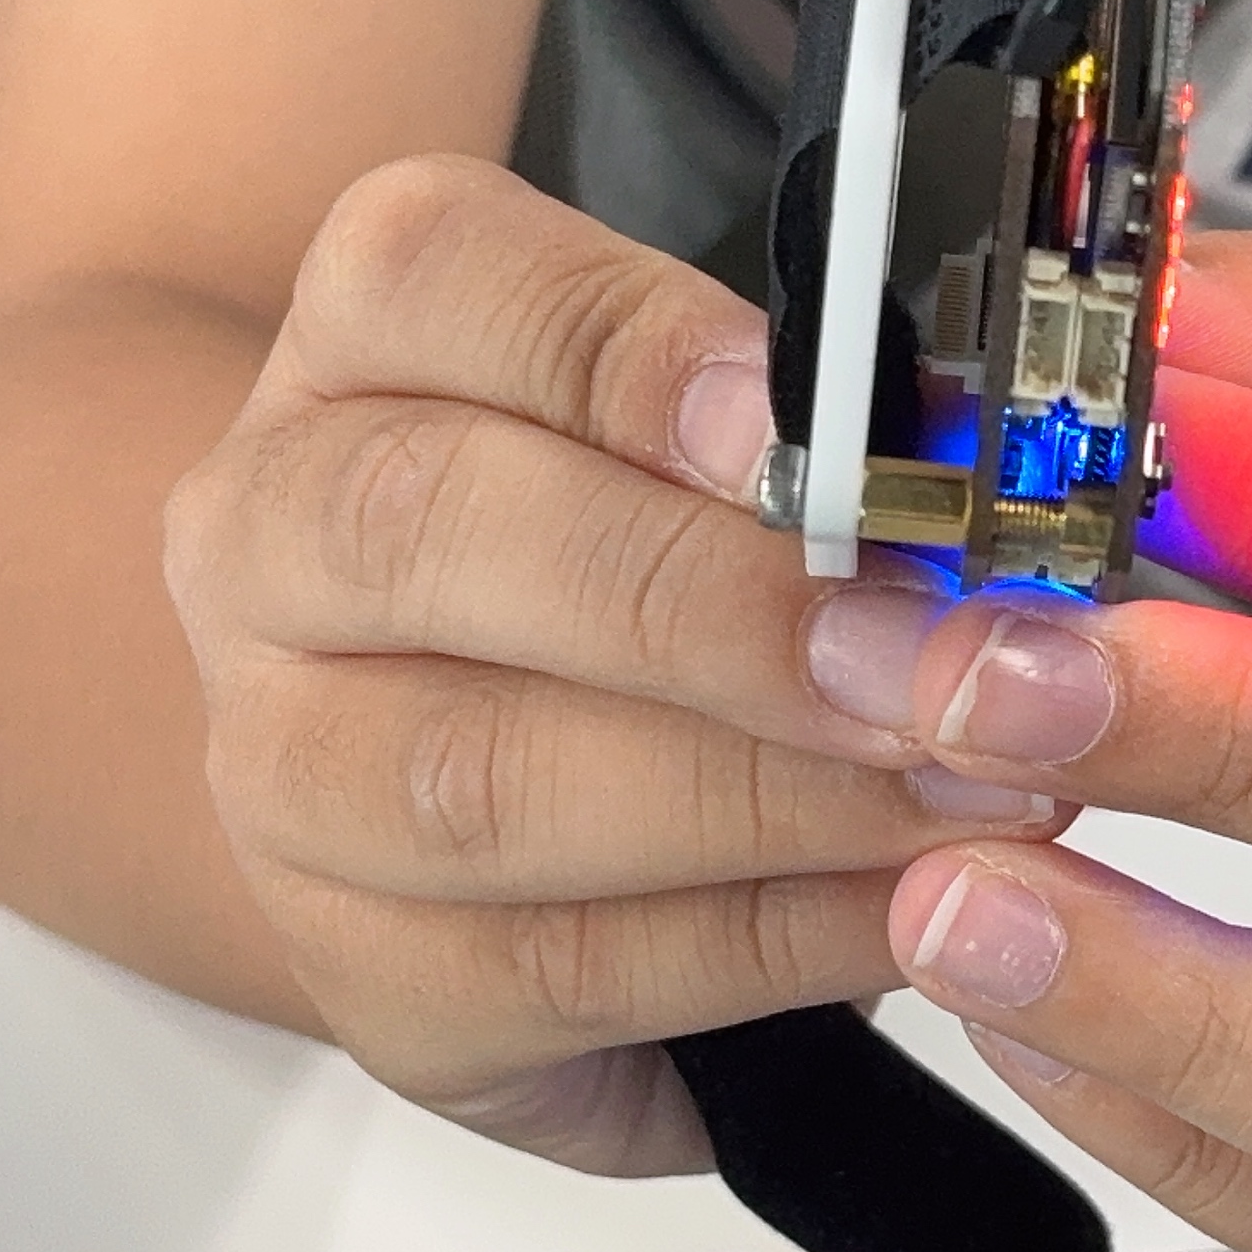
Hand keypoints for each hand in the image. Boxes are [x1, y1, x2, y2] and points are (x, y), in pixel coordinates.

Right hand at [161, 156, 1072, 1174]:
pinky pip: (560, 971)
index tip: (818, 433)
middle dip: (721, 609)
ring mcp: (276, 771)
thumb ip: (815, 428)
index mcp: (365, 341)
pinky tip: (912, 914)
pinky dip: (767, 946)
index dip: (634, 355)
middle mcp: (267, 536)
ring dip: (771, 798)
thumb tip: (984, 463)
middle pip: (428, 534)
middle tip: (944, 662)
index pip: (436, 274)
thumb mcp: (714, 438)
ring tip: (975, 792)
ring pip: (479, 784)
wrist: (490, 791)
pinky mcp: (361, 976)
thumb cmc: (649, 563)